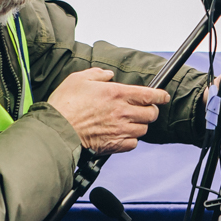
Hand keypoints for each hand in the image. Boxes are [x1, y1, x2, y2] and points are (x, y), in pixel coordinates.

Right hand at [46, 68, 170, 153]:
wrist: (57, 130)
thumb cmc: (65, 104)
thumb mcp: (78, 79)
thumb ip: (97, 74)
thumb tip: (108, 75)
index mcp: (116, 94)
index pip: (149, 95)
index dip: (160, 95)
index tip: (163, 96)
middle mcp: (122, 112)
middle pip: (151, 114)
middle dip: (151, 110)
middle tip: (144, 109)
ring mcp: (120, 130)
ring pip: (143, 129)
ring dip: (140, 125)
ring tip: (130, 122)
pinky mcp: (114, 145)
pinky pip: (133, 144)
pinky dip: (131, 140)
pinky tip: (122, 135)